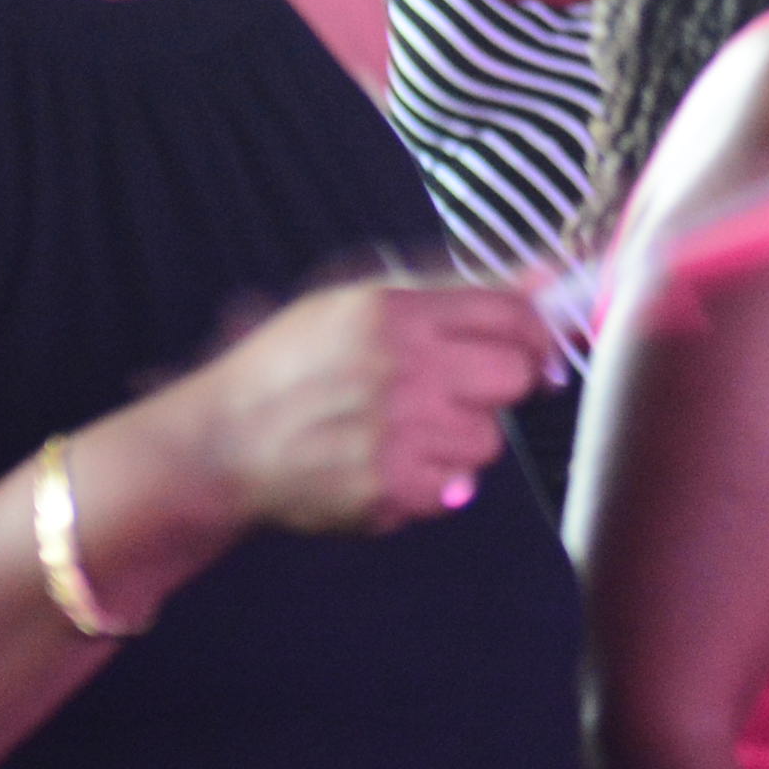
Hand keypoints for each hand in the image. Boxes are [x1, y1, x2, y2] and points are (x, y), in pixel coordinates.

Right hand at [185, 278, 553, 533]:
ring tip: (411, 432)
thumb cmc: (293, 365)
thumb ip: (456, 289)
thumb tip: (545, 279)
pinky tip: (392, 465)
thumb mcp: (360, 303)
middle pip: (516, 377)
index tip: (536, 350)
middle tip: (466, 392)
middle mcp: (403, 368)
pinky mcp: (391, 489)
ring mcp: (398, 432)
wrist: (223, 442)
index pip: (511, 315)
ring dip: (462, 440)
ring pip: (489, 440)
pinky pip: (457, 489)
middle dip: (502, 386)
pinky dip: (435, 484)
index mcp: (395, 312)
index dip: (537, 334)